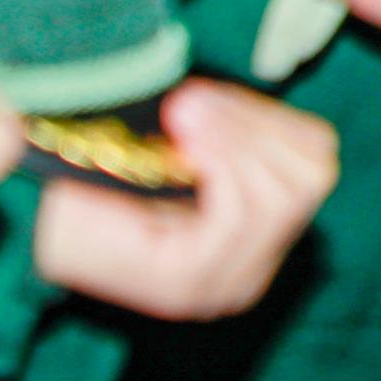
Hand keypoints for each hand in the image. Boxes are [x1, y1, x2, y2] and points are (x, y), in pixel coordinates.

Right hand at [31, 80, 340, 323]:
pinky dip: (277, 122)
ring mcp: (268, 250)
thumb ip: (135, 165)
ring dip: (256, 122)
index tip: (177, 110)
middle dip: (241, 130)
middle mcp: (239, 278)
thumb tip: (186, 114)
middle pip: (288, 191)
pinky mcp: (284, 215)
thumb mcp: (87, 196)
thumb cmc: (69, 208)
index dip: (220, 153)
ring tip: (203, 102)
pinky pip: (311, 155)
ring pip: (311, 171)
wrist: (69, 231)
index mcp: (188, 282)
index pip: (241, 216)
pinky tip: (229, 111)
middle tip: (189, 98)